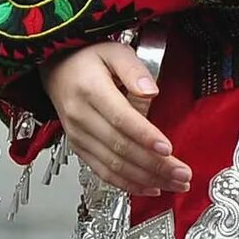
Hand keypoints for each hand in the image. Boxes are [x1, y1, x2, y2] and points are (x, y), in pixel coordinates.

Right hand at [42, 40, 191, 195]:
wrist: (56, 69)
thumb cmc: (87, 60)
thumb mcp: (114, 51)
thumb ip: (134, 70)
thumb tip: (151, 91)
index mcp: (90, 90)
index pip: (121, 119)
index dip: (145, 136)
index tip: (168, 148)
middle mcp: (81, 116)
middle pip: (120, 148)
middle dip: (154, 165)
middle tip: (182, 173)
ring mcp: (78, 135)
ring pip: (113, 165)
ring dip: (146, 179)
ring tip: (174, 183)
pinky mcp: (79, 148)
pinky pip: (102, 172)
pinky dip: (127, 184)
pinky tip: (149, 187)